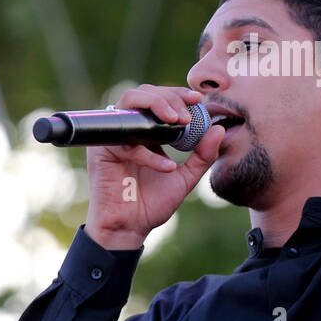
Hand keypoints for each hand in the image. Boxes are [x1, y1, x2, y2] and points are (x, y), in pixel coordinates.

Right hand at [85, 85, 224, 248]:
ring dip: (155, 106)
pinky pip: (125, 141)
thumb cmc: (153, 203)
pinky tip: (167, 167)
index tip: (198, 99)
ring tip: (177, 122)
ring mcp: (114, 136)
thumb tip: (219, 128)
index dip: (178, 93)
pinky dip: (148, 153)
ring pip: (129, 102)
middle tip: (187, 115)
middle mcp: (129, 128)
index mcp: (147, 130)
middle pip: (144, 92)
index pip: (160, 98)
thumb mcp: (185, 177)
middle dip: (169, 97)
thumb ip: (203, 155)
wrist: (130, 227)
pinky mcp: (101, 150)